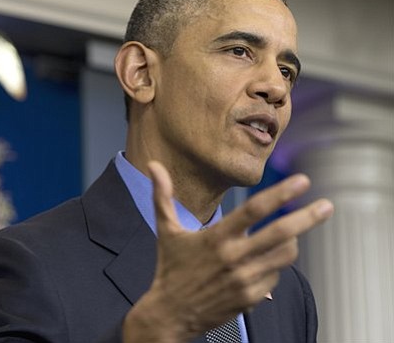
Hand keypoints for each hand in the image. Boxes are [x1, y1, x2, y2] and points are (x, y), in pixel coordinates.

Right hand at [123, 161, 332, 342]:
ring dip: (292, 241)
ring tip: (290, 232)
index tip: (302, 181)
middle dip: (308, 217)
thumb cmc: (170, 267)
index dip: (280, 193)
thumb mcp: (166, 230)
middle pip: (281, 234)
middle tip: (328, 205)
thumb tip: (152, 166)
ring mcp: (245, 280)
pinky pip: (276, 276)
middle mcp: (234, 258)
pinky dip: (275, 264)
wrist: (171, 313)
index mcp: (216, 238)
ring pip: (284, 255)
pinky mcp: (251, 297)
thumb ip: (163, 196)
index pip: (254, 210)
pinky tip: (263, 261)